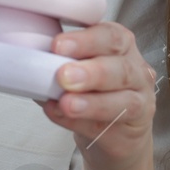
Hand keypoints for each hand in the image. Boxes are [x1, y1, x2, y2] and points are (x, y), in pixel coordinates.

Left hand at [39, 22, 157, 169]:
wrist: (112, 132)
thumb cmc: (91, 91)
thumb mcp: (76, 69)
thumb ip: (59, 63)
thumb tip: (28, 62)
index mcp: (120, 46)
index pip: (110, 36)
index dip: (85, 40)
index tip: (57, 45)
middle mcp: (136, 70)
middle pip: (121, 68)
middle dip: (91, 71)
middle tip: (63, 75)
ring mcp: (141, 100)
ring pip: (125, 100)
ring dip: (91, 102)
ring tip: (66, 103)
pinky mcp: (135, 127)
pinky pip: (112, 125)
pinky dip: (82, 122)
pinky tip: (62, 116)